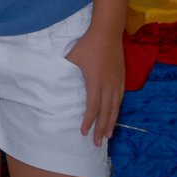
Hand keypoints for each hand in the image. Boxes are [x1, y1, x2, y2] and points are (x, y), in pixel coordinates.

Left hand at [65, 29, 124, 146]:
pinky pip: (120, 99)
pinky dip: (117, 110)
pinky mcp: (121, 78)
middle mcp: (108, 85)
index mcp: (95, 82)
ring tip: (109, 135)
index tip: (83, 132)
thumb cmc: (88, 44)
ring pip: (115, 107)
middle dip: (101, 129)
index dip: (88, 121)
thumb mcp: (72, 57)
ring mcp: (117, 82)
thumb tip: (54, 80)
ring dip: (111, 122)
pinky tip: (115, 115)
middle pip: (106, 112)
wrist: (108, 32)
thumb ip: (65, 70)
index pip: (92, 107)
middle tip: (98, 143)